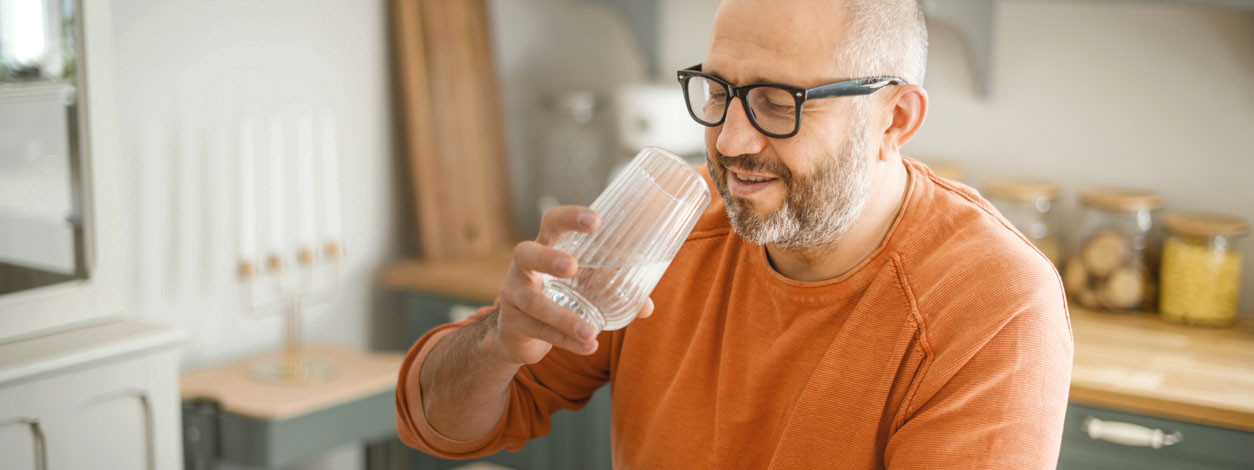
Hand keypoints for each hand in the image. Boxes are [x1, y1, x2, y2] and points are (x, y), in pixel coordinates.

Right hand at [493, 205, 654, 364]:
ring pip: (534, 303)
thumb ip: (611, 290)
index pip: (551, 223)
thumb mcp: (581, 286)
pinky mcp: (513, 326)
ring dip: (563, 317)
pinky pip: (538, 332)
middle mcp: (523, 268)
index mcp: (543, 248)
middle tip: (572, 266)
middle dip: (548, 258)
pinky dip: (565, 340)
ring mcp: (512, 297)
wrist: (518, 334)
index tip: (596, 221)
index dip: (569, 217)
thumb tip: (647, 306)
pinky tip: (588, 347)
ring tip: (592, 331)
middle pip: (526, 253)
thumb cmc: (556, 297)